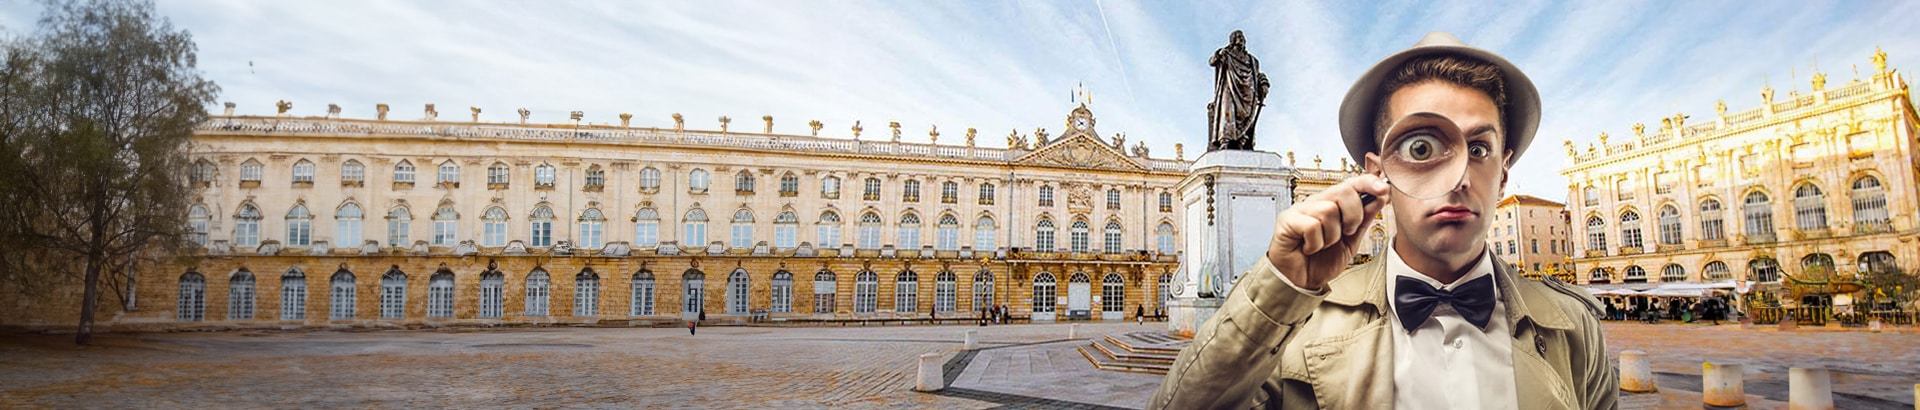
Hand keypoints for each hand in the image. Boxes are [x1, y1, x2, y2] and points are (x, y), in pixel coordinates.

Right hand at [1265, 174, 1389, 290]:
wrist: (1301, 281)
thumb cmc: (1321, 261)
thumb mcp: (1351, 241)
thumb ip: (1364, 220)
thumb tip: (1379, 199)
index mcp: (1332, 204)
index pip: (1351, 184)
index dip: (1368, 183)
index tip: (1383, 189)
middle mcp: (1317, 203)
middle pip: (1343, 191)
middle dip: (1353, 215)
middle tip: (1346, 232)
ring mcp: (1301, 210)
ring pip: (1328, 210)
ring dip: (1331, 236)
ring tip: (1322, 245)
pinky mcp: (1287, 220)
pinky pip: (1312, 226)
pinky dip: (1315, 243)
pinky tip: (1309, 248)